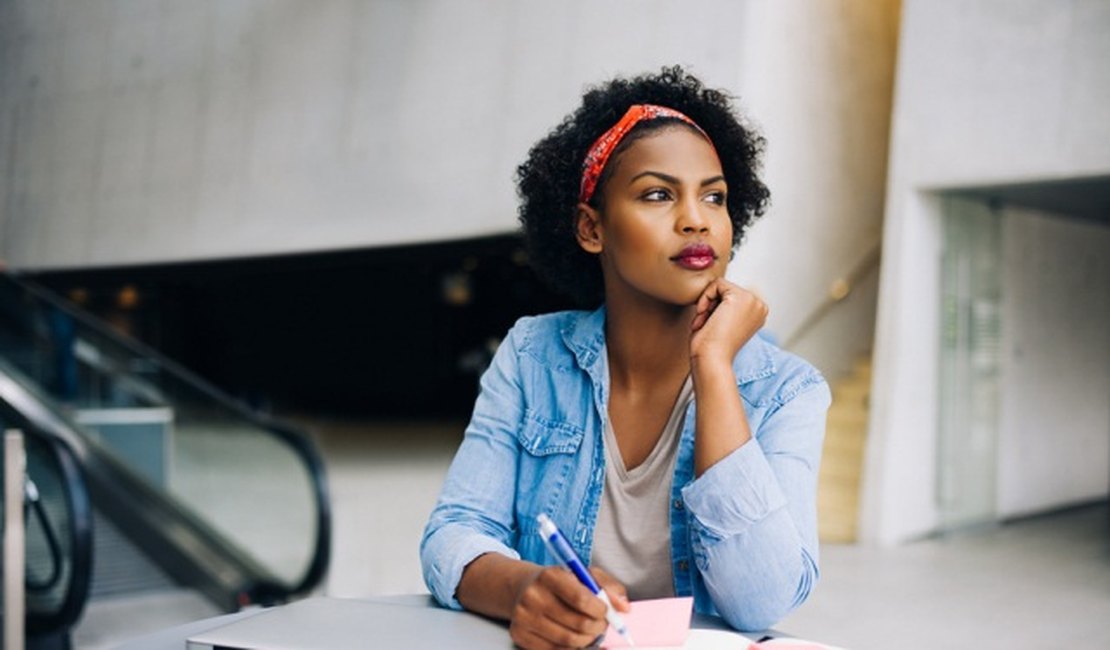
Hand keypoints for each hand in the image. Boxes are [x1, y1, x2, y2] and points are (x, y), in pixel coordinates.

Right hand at [509, 566, 629, 649]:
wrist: (523, 588)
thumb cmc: (560, 582)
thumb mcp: (583, 574)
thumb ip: (608, 587)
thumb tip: (624, 607)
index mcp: (549, 575)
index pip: (581, 599)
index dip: (600, 610)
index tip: (606, 611)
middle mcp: (533, 596)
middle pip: (578, 624)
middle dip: (598, 628)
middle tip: (602, 624)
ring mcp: (524, 618)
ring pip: (569, 641)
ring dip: (587, 640)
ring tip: (590, 631)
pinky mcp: (520, 635)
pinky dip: (572, 648)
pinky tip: (575, 639)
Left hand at [690, 278, 767, 364]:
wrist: (712, 360)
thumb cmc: (710, 347)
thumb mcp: (722, 323)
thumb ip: (725, 306)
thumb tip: (718, 288)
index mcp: (757, 314)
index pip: (730, 296)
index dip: (714, 309)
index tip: (710, 327)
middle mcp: (759, 306)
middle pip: (726, 289)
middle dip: (710, 306)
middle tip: (705, 325)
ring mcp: (753, 301)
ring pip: (721, 286)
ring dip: (707, 304)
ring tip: (705, 323)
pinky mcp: (741, 297)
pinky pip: (716, 284)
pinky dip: (705, 297)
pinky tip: (704, 315)